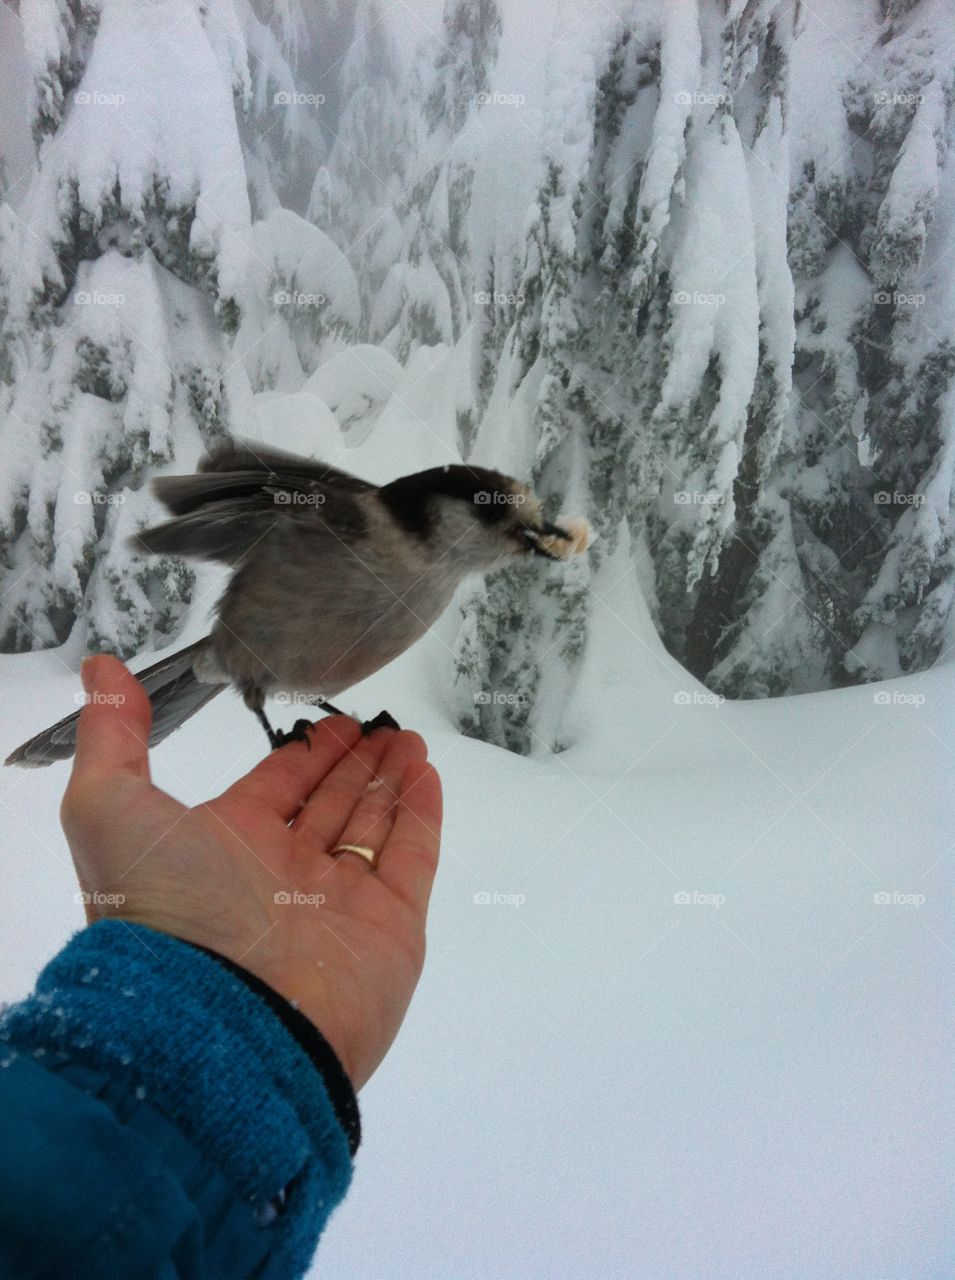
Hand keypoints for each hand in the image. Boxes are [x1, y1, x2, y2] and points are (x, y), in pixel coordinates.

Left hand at [60, 655, 442, 1089]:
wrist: (222, 1024)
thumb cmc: (166, 910)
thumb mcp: (110, 811)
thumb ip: (111, 738)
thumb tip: (102, 669)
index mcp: (227, 848)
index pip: (275, 788)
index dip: (303, 754)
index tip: (332, 720)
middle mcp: (284, 874)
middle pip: (328, 804)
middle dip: (354, 763)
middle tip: (380, 725)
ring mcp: (341, 902)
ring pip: (372, 824)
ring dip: (391, 779)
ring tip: (408, 739)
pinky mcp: (391, 927)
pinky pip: (411, 858)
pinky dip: (422, 815)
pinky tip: (427, 774)